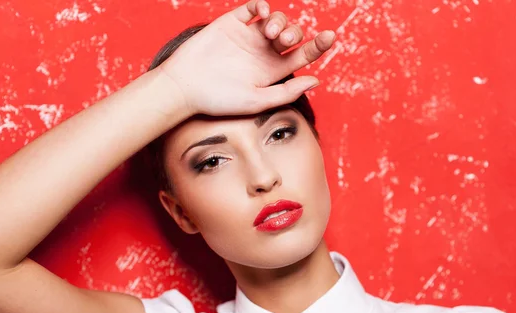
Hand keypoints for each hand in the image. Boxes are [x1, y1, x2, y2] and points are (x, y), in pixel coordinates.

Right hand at [158, 0, 335, 116]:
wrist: (185, 87)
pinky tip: (262, 13)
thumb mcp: (256, 101)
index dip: (318, 45)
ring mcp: (248, 37)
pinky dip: (261, 6)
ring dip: (280, 20)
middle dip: (295, 31)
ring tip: (271, 31)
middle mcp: (263, 53)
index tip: (330, 37)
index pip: (302, 55)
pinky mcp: (232, 24)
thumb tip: (316, 80)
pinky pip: (252, 8)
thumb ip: (286, 92)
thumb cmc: (219, 100)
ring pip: (276, 19)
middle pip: (292, 34)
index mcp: (273, 71)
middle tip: (284, 38)